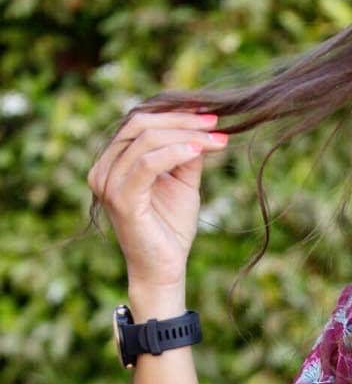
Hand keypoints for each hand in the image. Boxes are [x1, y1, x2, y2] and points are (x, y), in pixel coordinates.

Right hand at [87, 107, 229, 287]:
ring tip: (215, 138)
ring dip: (185, 135)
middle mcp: (104, 168)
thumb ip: (187, 154)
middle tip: (215, 122)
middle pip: (140, 124)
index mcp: (113, 161)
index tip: (209, 114)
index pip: (141, 122)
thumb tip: (202, 126)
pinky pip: (147, 164)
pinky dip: (175, 152)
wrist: (164, 269)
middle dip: (181, 120)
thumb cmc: (171, 228)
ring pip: (145, 140)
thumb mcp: (183, 183)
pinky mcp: (120, 198)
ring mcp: (108, 182)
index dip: (175, 114)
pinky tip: (199, 151)